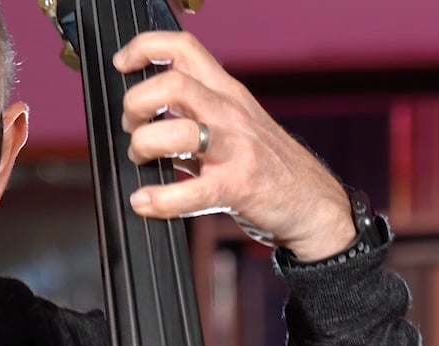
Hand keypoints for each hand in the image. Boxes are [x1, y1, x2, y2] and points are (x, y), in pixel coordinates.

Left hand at [112, 31, 357, 262]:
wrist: (315, 204)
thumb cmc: (270, 166)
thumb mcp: (237, 124)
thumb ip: (196, 115)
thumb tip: (145, 119)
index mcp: (227, 92)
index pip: (184, 48)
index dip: (145, 47)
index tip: (123, 64)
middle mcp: (230, 112)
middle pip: (172, 83)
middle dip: (136, 102)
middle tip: (131, 124)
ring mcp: (236, 148)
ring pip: (177, 132)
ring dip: (143, 146)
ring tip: (141, 161)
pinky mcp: (238, 186)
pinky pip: (192, 191)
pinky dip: (160, 199)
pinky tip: (145, 201)